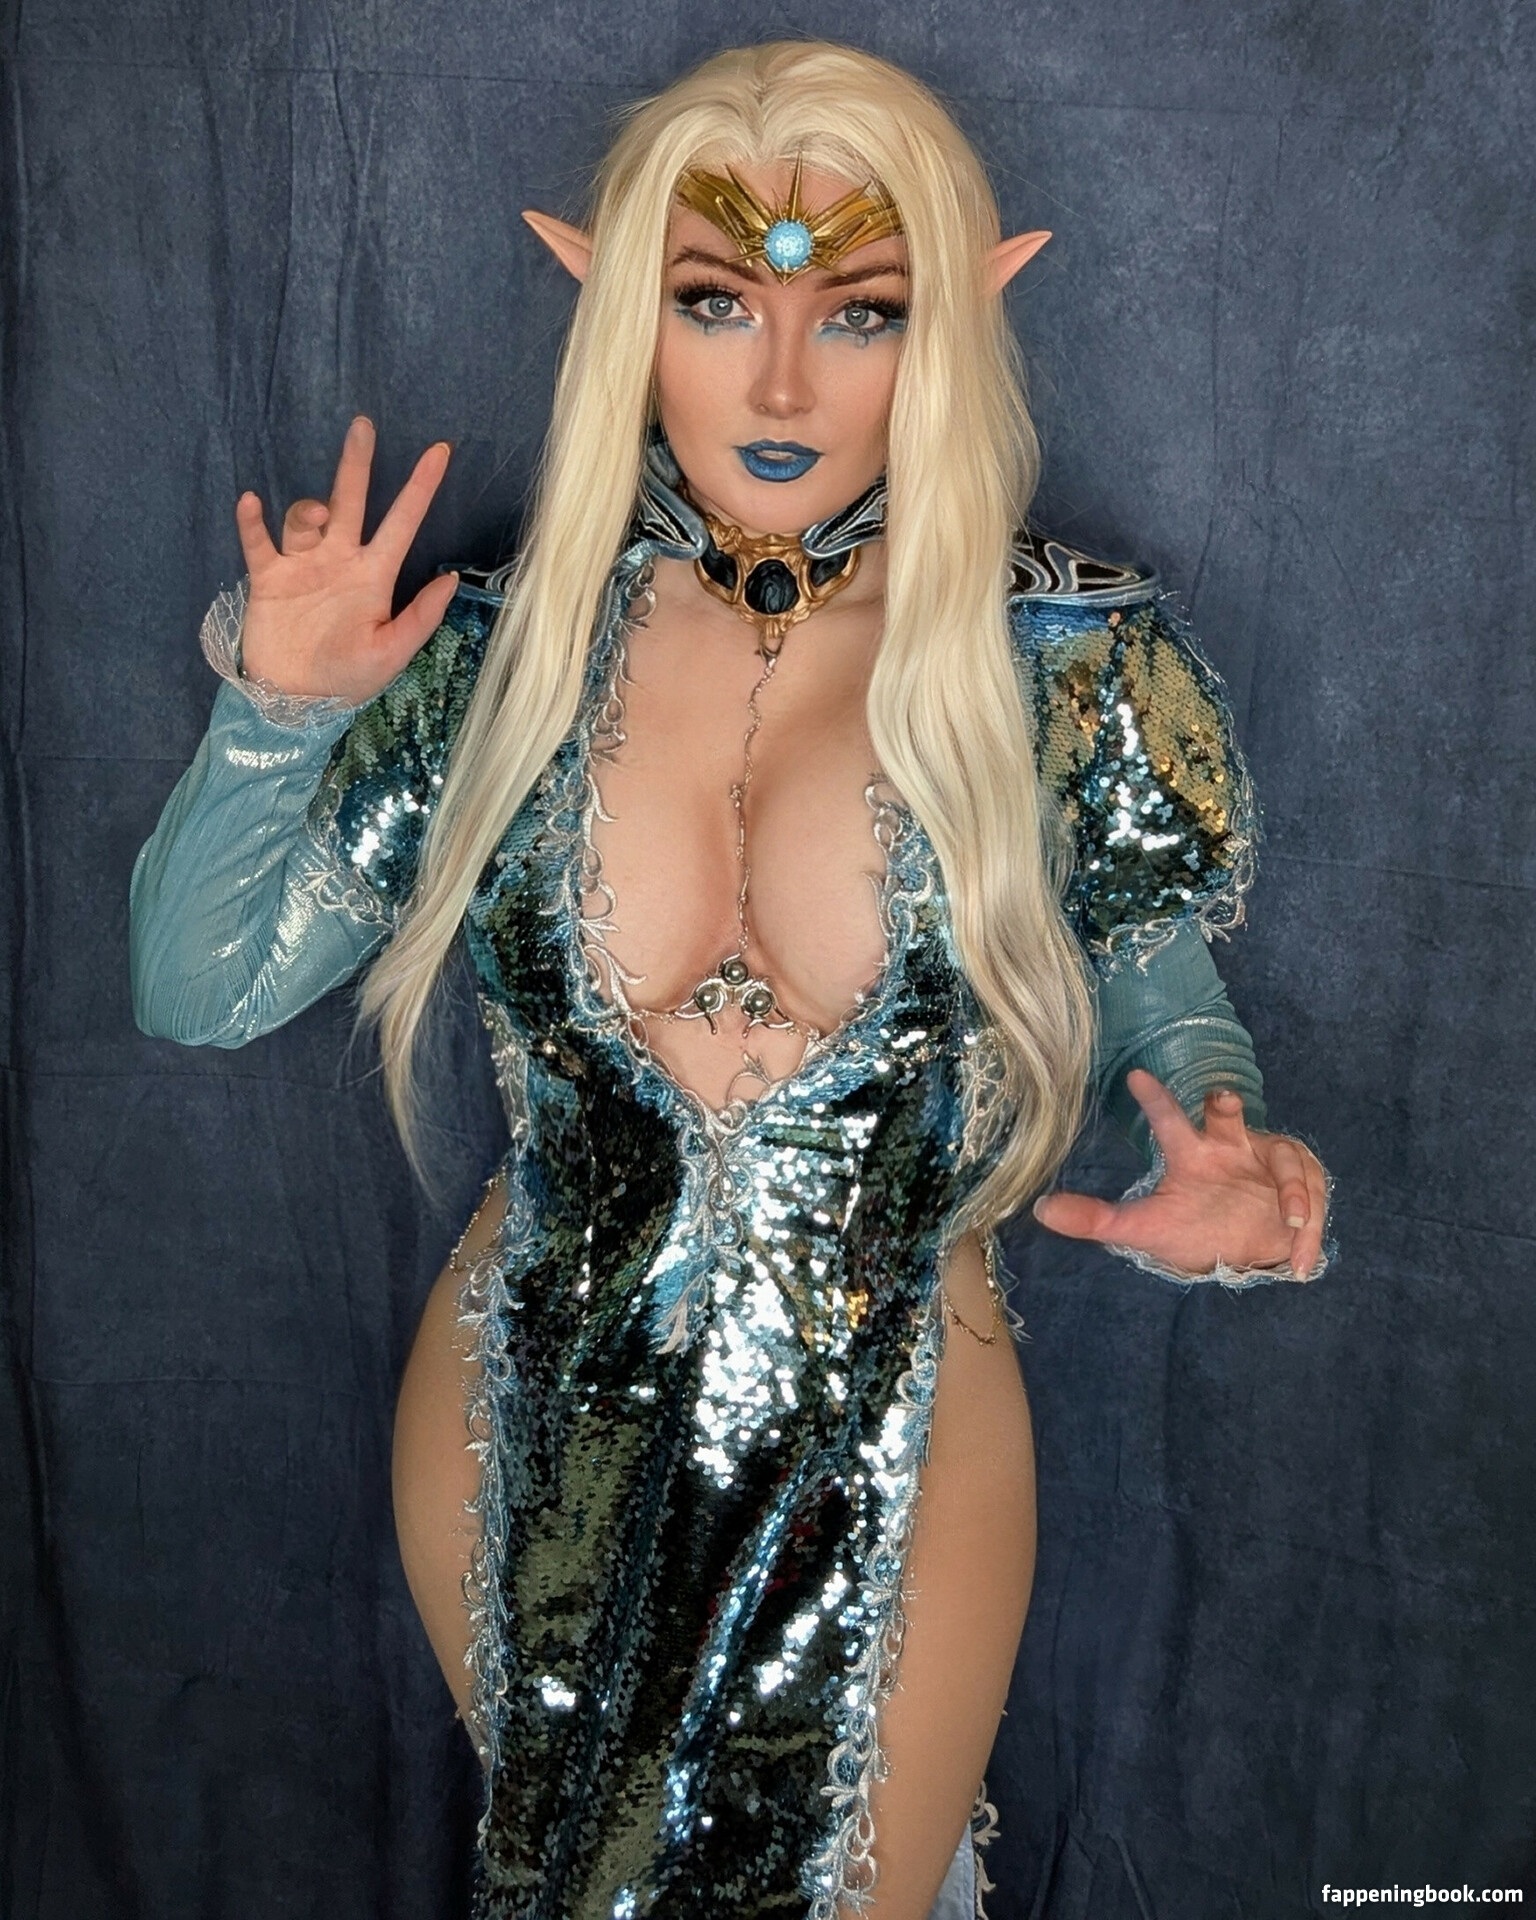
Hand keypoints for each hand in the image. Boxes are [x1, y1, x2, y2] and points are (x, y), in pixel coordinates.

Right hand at [235, 416, 459, 704]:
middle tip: (363, 426)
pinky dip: (252, 522)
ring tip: (315, 518)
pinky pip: (258, 543)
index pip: (402, 523)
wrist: (295, 703)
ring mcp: (303, 566)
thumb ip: (420, 617)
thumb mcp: (391, 653)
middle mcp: (340, 561)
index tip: (441, 452)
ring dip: (309, 510)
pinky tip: (251, 502)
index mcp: (374, 576)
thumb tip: (451, 579)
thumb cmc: (347, 678)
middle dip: (357, 465)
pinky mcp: (268, 579)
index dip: (420, 489)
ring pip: (306, 518)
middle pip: (351, 502)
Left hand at [1032, 1069, 1327, 1279]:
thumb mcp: (1145, 1229)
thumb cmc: (1194, 1230)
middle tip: (1224, 1097)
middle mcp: (1231, 1148)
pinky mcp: (1305, 1188)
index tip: (1135, 1075)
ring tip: (1287, 1223)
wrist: (1244, 1256)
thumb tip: (1041, 1209)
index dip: (1155, 1099)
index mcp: (1193, 1154)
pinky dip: (1309, 1231)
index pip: (1170, 1121)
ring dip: (1291, 1189)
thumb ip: (1095, 1219)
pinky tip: (1299, 1261)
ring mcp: (1270, 1165)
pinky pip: (1313, 1200)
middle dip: (1227, 1104)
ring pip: (1286, 1159)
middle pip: (1229, 1116)